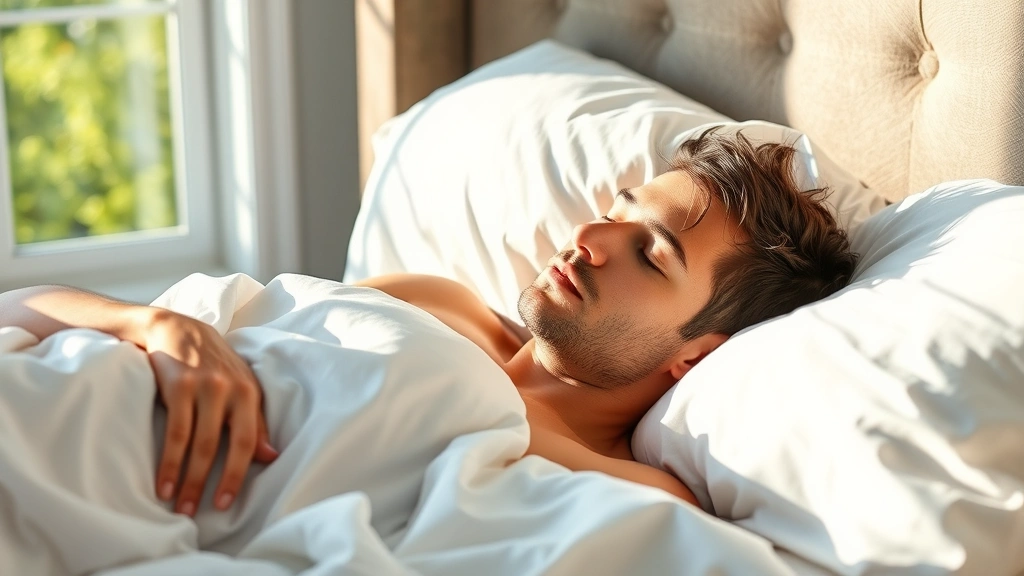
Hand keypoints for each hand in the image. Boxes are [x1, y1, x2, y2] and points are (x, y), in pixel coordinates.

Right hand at [143, 308, 278, 515]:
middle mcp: (229, 389)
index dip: (237, 474)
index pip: (248, 441)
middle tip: (197, 512)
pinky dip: (168, 461)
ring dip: (185, 479)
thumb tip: (272, 456)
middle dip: (209, 483)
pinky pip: (174, 431)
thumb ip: (254, 421)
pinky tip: (162, 483)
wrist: (177, 327)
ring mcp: (203, 386)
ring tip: (178, 505)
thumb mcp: (241, 387)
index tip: (225, 502)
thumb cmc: (214, 364)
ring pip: (196, 442)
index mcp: (249, 392)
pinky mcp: (177, 385)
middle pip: (222, 446)